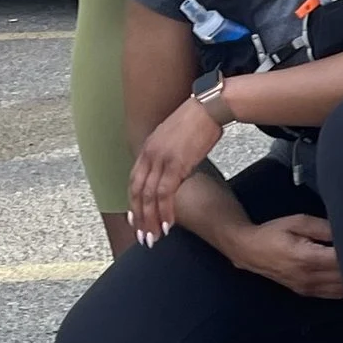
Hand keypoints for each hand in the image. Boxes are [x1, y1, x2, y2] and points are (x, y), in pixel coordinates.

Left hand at [126, 94, 223, 243]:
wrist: (209, 106)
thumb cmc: (200, 118)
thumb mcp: (176, 135)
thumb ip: (170, 152)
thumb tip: (176, 167)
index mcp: (148, 147)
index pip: (134, 180)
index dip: (133, 202)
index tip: (136, 219)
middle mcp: (149, 154)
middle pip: (138, 192)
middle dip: (139, 217)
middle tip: (143, 237)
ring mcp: (161, 160)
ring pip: (149, 197)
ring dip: (150, 220)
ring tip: (155, 236)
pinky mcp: (176, 164)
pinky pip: (165, 194)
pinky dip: (165, 211)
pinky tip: (168, 224)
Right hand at [235, 214, 342, 299]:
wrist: (249, 250)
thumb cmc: (273, 233)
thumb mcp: (299, 222)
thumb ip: (324, 228)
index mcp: (307, 258)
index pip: (341, 261)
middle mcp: (308, 278)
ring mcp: (307, 288)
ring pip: (342, 289)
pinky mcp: (306, 292)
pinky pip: (333, 294)